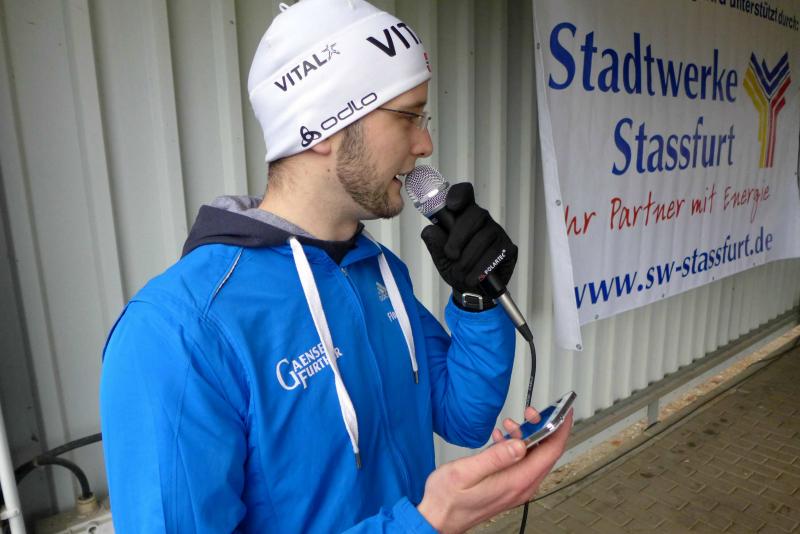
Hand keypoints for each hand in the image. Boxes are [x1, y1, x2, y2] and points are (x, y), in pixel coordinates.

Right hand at [416, 408, 571, 533]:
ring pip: (532, 458)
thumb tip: (520, 444)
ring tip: (509, 425)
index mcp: (515, 481)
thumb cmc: (448, 499)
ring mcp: (515, 489)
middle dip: (542, 429)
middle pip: (545, 454)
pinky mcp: (507, 488)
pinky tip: (501, 440)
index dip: (560, 429)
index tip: (564, 412)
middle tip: (531, 413)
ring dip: (525, 438)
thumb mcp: (466, 471)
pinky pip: (521, 465)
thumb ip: (495, 457)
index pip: (550, 452)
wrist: (437, 519)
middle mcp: (520, 487)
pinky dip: (515, 448)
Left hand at [420, 183, 517, 299]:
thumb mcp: (440, 257)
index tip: (452, 207)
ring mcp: (497, 233)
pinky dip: (481, 267)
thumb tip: (430, 230)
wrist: (472, 293)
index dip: (459, 195)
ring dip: (468, 258)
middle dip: (459, 236)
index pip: (464, 194)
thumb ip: (435, 243)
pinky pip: (495, 253)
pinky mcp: (508, 248)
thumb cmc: (457, 269)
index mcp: (463, 215)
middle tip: (451, 255)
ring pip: (484, 236)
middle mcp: (482, 220)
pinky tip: (472, 278)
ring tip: (460, 273)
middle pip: (475, 214)